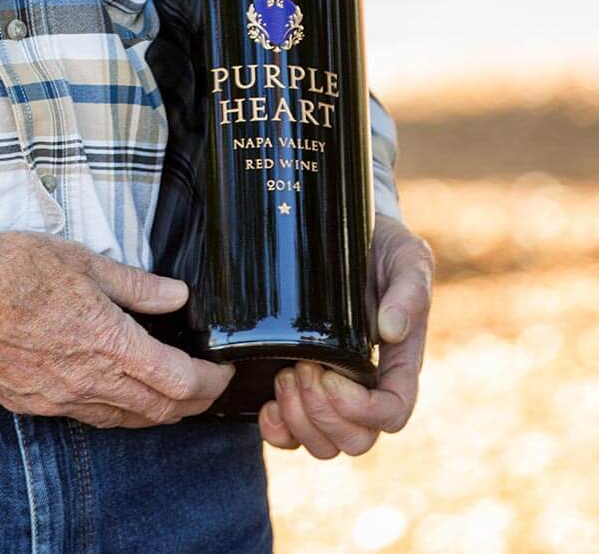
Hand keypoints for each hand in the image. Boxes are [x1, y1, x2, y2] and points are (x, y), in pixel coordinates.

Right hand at [0, 229, 233, 428]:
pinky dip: (115, 412)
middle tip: (207, 387)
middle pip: (159, 410)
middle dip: (192, 403)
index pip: (178, 380)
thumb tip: (177, 296)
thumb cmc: (12, 268)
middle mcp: (89, 381)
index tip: (222, 372)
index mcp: (108, 343)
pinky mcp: (34, 404)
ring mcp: (60, 398)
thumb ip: (134, 285)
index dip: (209, 382)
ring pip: (125, 421)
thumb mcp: (81, 260)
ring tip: (171, 395)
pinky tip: (116, 395)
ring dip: (156, 413)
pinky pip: (87, 417)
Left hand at [259, 212, 433, 458]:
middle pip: (355, 440)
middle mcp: (366, 386)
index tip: (330, 372)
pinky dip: (278, 431)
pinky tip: (267, 404)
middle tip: (302, 366)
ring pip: (325, 445)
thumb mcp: (405, 257)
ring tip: (286, 373)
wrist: (343, 231)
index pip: (391, 415)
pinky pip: (291, 436)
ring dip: (300, 420)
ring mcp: (333, 389)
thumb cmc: (381, 248)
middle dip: (324, 413)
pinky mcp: (301, 383)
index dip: (360, 410)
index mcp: (397, 364)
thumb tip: (392, 329)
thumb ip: (409, 290)